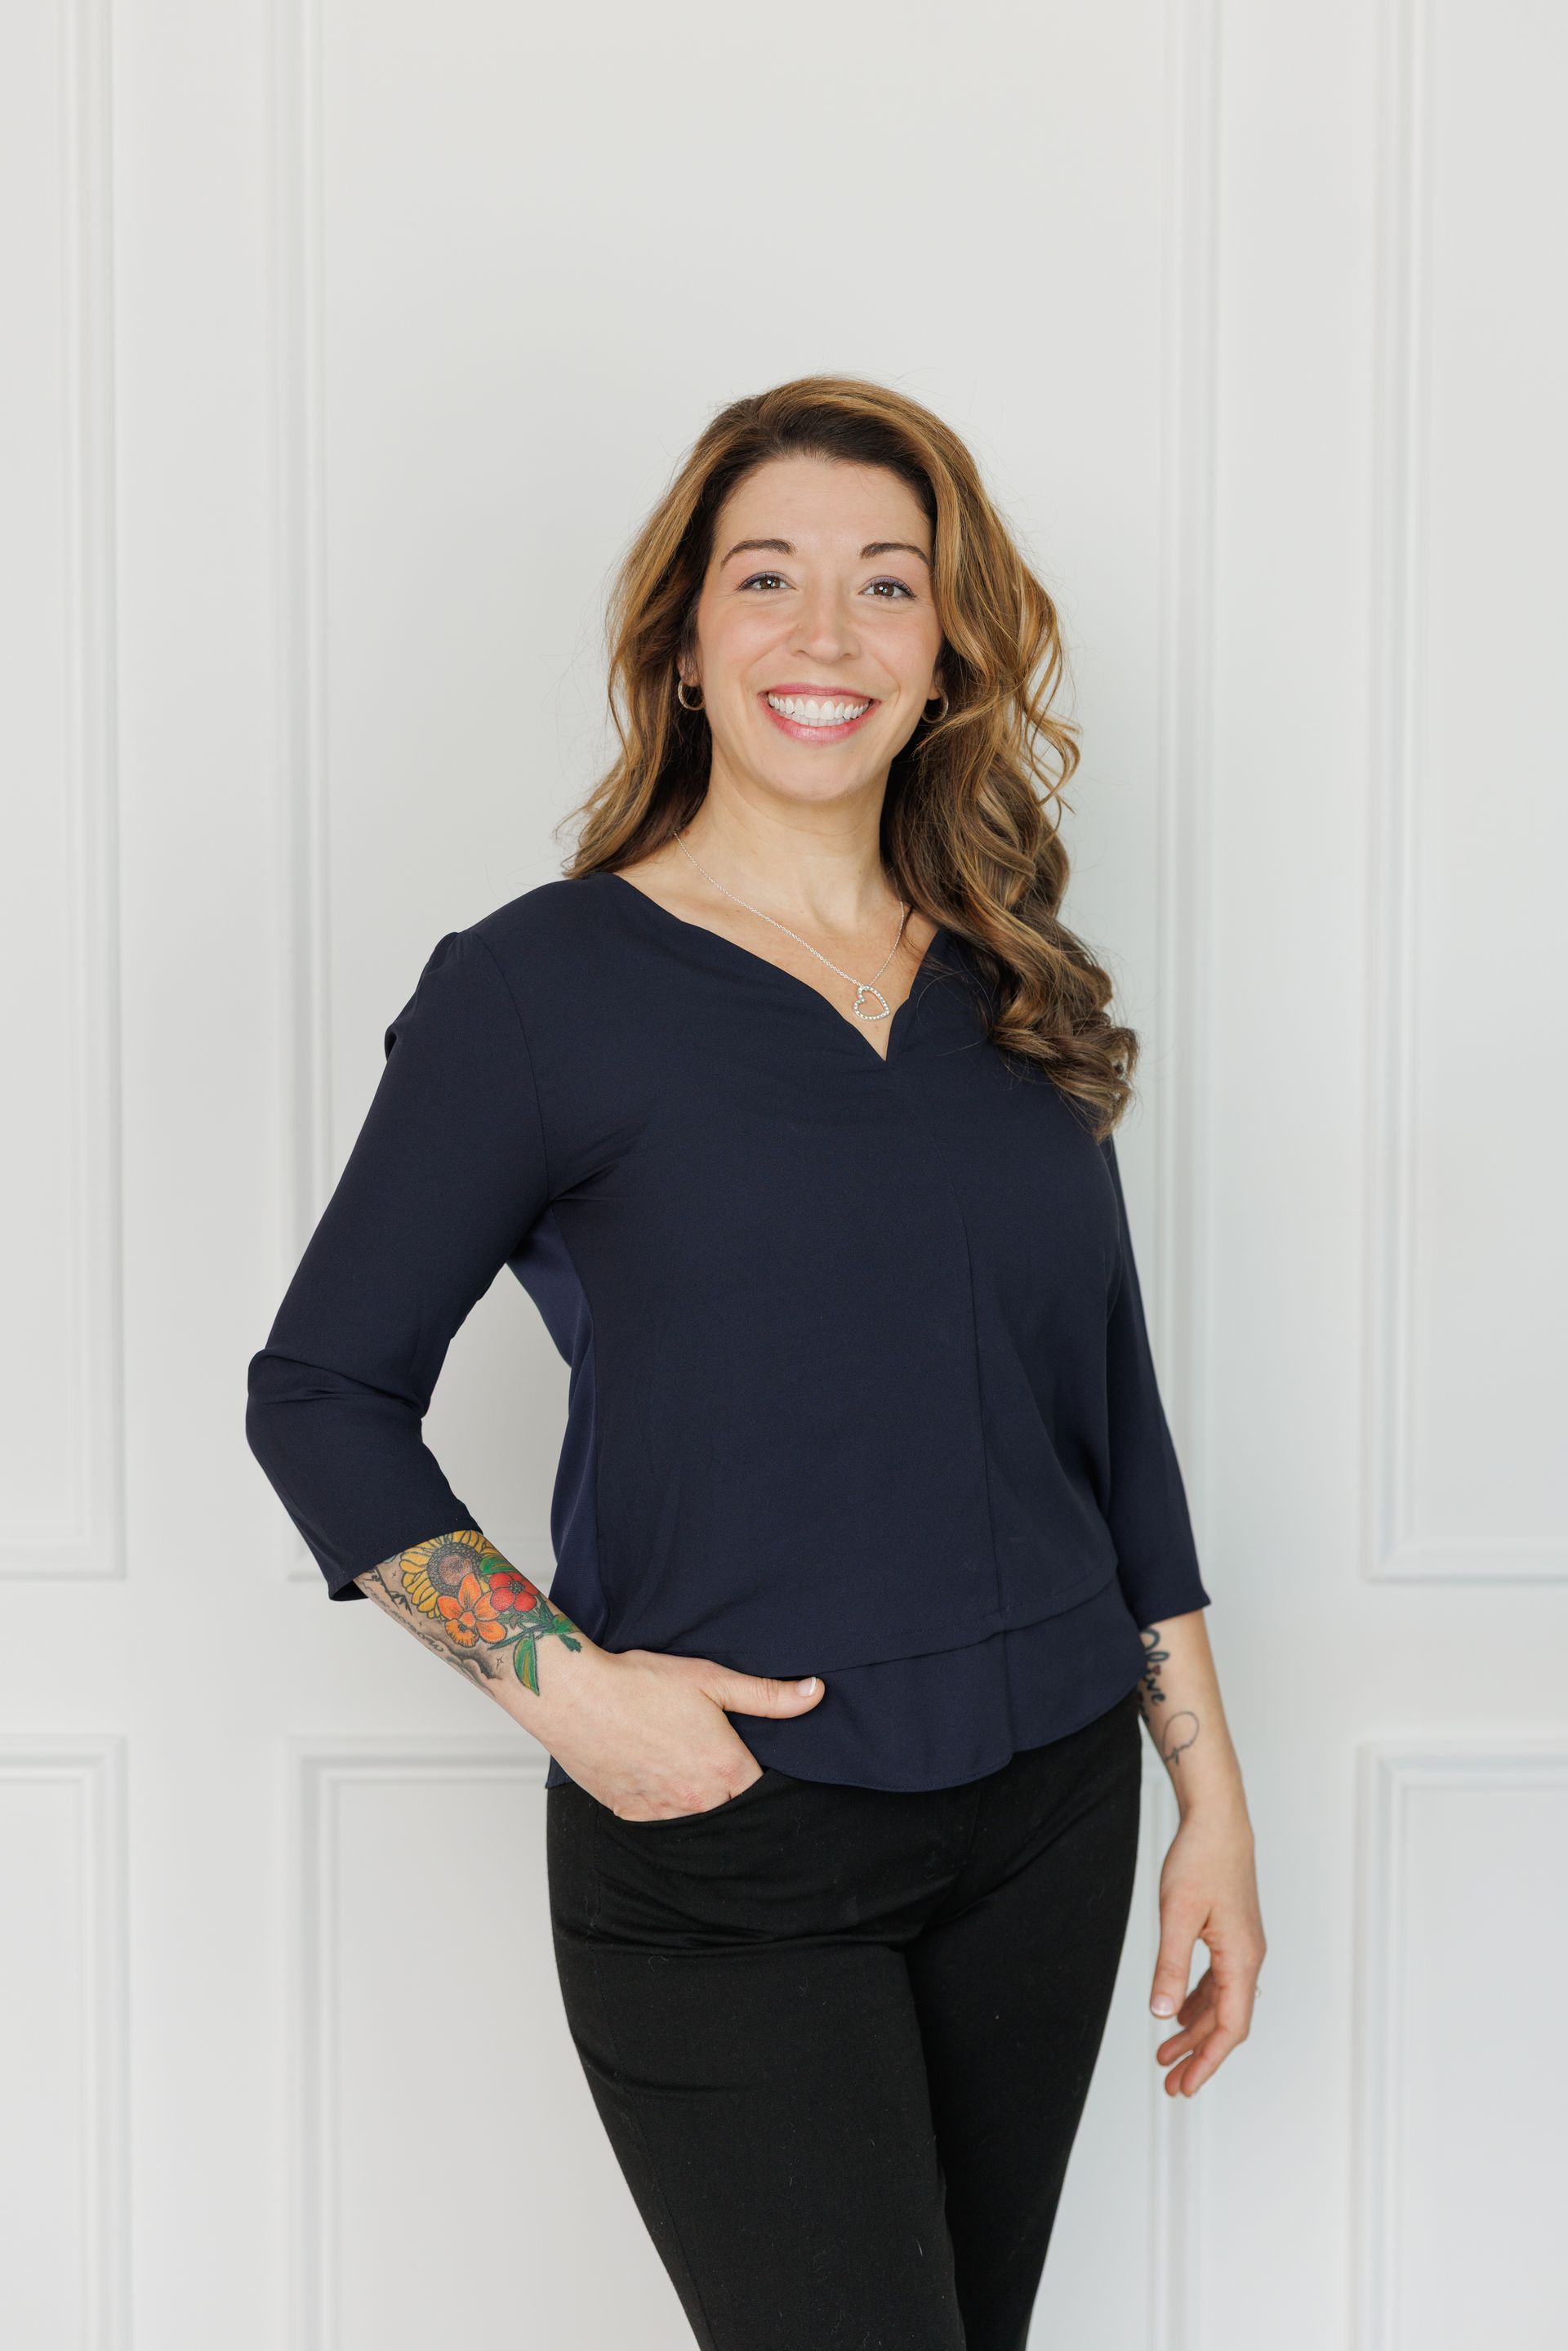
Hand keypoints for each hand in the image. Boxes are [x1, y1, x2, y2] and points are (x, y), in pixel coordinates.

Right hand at [544, 1645, 825, 1820]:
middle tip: (708, 1752)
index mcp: (725, 1769)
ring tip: (678, 1758)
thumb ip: (767, 1695)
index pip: (763, 1791)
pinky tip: (651, 1769)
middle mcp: (697, 1800)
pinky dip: (660, 1800)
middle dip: (728, 1786)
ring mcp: (661, 1812)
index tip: (749, 1755)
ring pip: (695, 1816)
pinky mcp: (628, 1813)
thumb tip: (815, 1693)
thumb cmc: (640, 1683)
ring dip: (694, 1796)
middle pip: (730, 1807)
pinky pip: (658, 1819)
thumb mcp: (711, 1679)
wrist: (574, 1695)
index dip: (759, 1773)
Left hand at [1148, 1798, 1265, 2095]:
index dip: (1208, 2060)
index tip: (1186, 2085)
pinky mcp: (1231, 1935)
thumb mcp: (1178, 1916)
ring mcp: (1242, 1946)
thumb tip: (1162, 2014)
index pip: (1231, 2027)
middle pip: (1226, 2022)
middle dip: (1198, 2055)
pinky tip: (1179, 2012)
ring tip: (1166, 2055)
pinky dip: (1198, 2002)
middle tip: (1171, 2084)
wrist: (1217, 1819)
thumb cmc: (1201, 1860)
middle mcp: (1248, 1958)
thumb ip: (1171, 1967)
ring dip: (1195, 2030)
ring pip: (1221, 2003)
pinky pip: (1217, 1981)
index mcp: (1242, 1958)